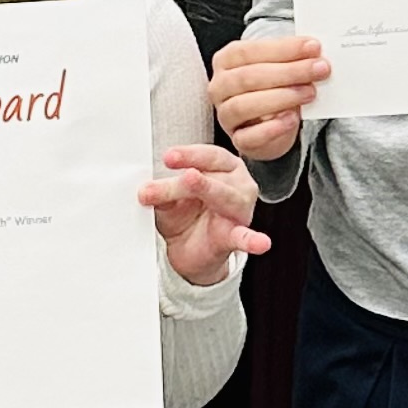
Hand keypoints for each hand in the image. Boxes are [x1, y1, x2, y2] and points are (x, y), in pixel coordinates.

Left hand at [139, 144, 272, 286]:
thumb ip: (162, 192)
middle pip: (216, 176)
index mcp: (224, 168)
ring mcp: (240, 211)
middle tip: (173, 176)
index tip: (169, 157)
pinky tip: (260, 243)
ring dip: (206, 189)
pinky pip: (245, 237)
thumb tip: (146, 190)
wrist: (188, 252)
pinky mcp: (235, 237)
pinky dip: (253, 240)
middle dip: (189, 178)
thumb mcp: (169, 200)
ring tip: (192, 181)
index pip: (210, 156)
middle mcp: (238, 185)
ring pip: (227, 197)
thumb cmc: (185, 217)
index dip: (190, 154)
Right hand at [210, 32, 329, 159]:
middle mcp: (220, 86)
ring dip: (282, 97)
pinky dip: (272, 129)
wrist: (271, 122)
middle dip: (289, 71)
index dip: (283, 48)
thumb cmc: (273, 87)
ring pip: (244, 105)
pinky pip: (249, 136)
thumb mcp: (280, 67)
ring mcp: (225, 114)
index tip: (313, 47)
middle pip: (249, 76)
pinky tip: (292, 119)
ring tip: (310, 92)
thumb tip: (316, 52)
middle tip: (319, 69)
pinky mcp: (237, 139)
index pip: (250, 50)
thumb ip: (292, 58)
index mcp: (227, 60)